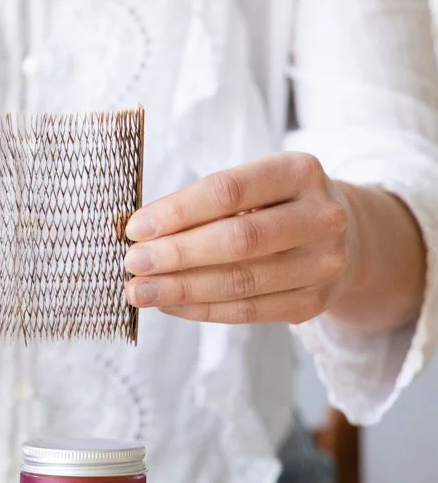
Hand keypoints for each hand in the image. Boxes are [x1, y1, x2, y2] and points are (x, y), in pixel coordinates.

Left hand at [124, 152, 351, 323]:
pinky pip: (248, 310)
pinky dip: (202, 309)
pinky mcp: (313, 302)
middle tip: (133, 263)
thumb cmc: (280, 204)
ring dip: (181, 288)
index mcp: (300, 171)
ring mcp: (322, 264)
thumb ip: (206, 202)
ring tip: (140, 291)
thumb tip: (141, 231)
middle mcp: (320, 217)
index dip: (177, 211)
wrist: (349, 236)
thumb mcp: (257, 185)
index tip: (135, 228)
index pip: (228, 191)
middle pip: (236, 240)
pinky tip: (170, 304)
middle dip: (176, 254)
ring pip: (240, 281)